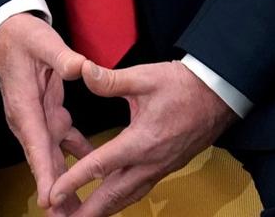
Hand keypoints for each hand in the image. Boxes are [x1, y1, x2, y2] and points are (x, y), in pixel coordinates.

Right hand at [0, 13, 92, 214]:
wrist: (9, 32)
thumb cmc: (23, 36)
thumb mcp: (43, 41)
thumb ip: (62, 56)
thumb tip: (80, 68)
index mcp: (24, 105)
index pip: (35, 144)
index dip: (43, 173)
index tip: (49, 200)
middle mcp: (28, 118)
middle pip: (43, 161)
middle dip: (54, 191)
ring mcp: (37, 118)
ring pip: (53, 157)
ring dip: (65, 182)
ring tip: (78, 209)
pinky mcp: (47, 114)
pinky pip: (63, 142)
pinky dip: (78, 157)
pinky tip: (93, 171)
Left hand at [47, 60, 237, 215]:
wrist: (220, 96)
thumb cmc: (184, 86)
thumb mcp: (146, 77)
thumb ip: (111, 80)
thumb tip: (82, 71)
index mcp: (141, 142)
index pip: (101, 166)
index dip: (74, 181)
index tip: (53, 194)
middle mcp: (150, 162)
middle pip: (113, 196)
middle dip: (87, 212)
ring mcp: (159, 168)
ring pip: (126, 198)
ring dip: (102, 210)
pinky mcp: (164, 168)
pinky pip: (137, 191)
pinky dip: (118, 200)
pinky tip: (107, 202)